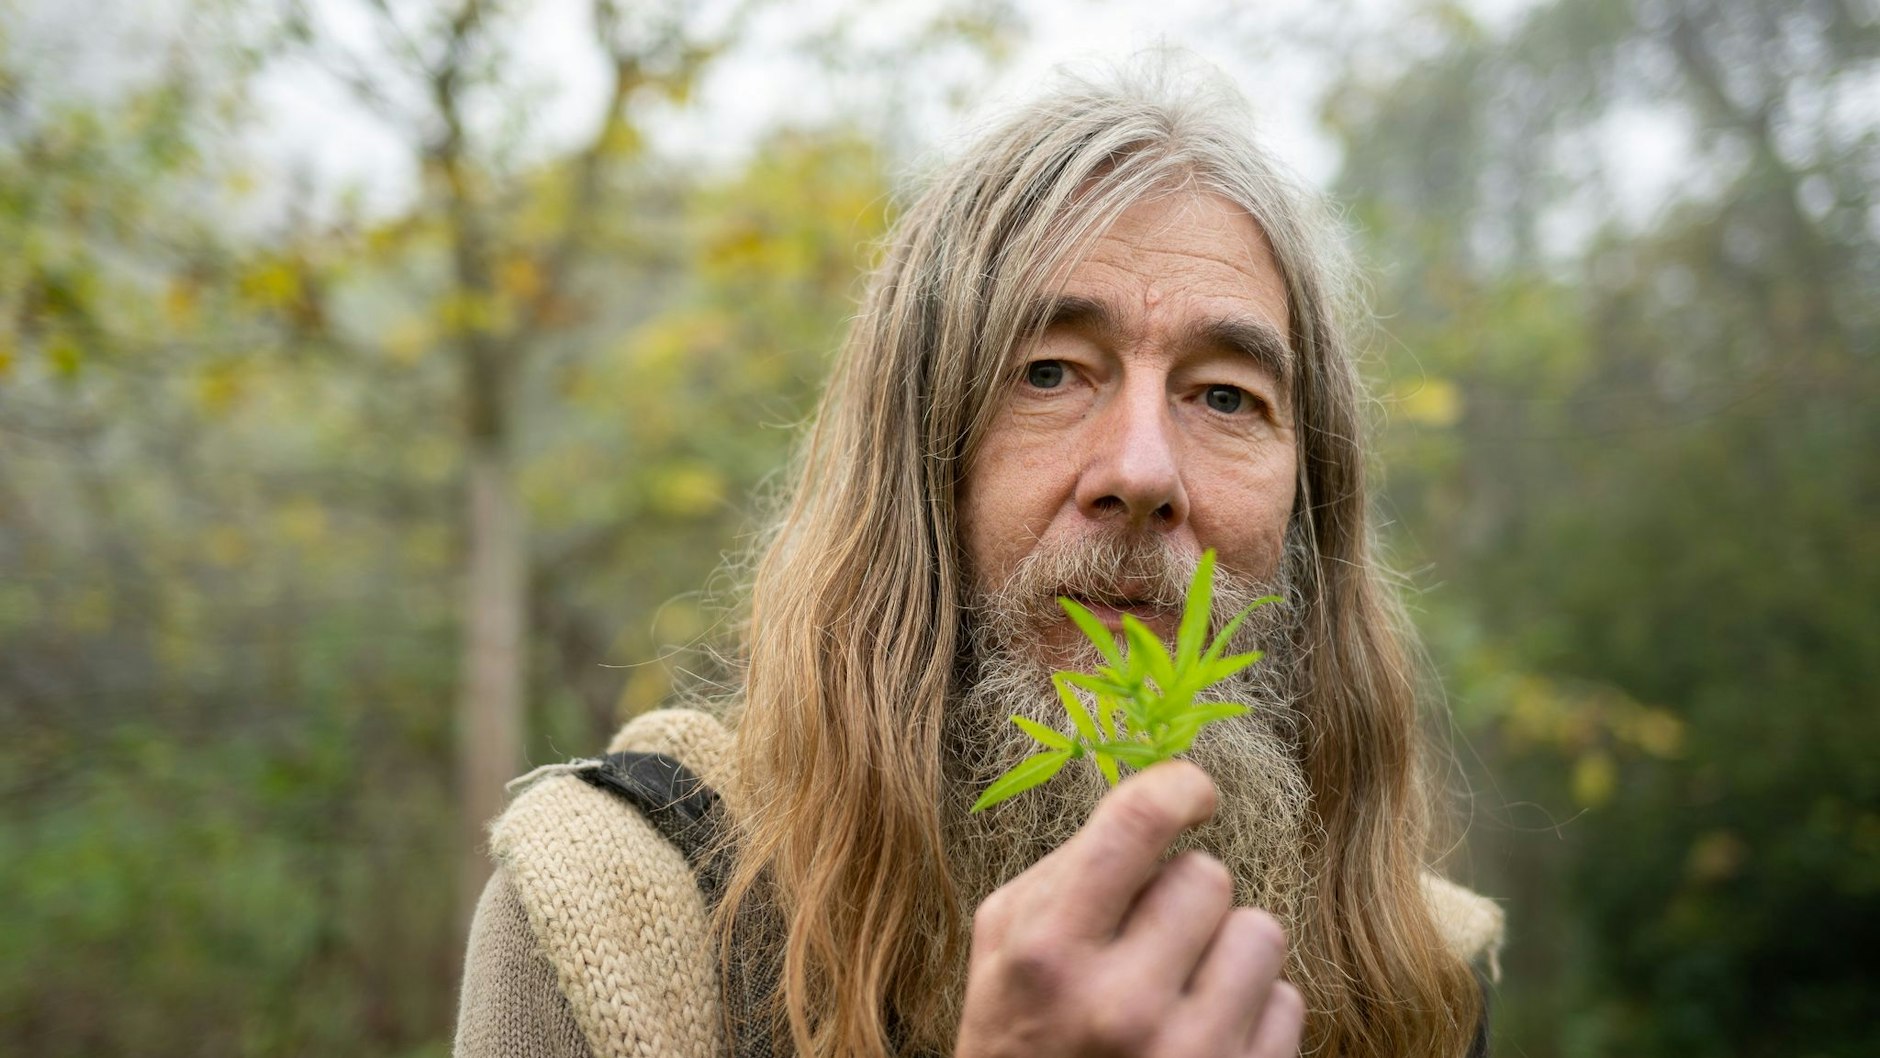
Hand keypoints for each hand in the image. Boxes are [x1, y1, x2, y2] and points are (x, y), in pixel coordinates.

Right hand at [955, 761, 1303, 1057]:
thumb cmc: (1017, 1041)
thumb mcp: (1000, 951)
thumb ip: (1065, 873)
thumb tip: (1156, 803)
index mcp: (1048, 953)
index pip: (1137, 822)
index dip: (1178, 786)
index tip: (1192, 793)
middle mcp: (1119, 1004)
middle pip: (1209, 876)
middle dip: (1183, 896)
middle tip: (1150, 939)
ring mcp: (1188, 1057)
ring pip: (1262, 932)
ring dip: (1227, 950)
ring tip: (1183, 987)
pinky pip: (1289, 1003)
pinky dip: (1253, 1013)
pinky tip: (1205, 1036)